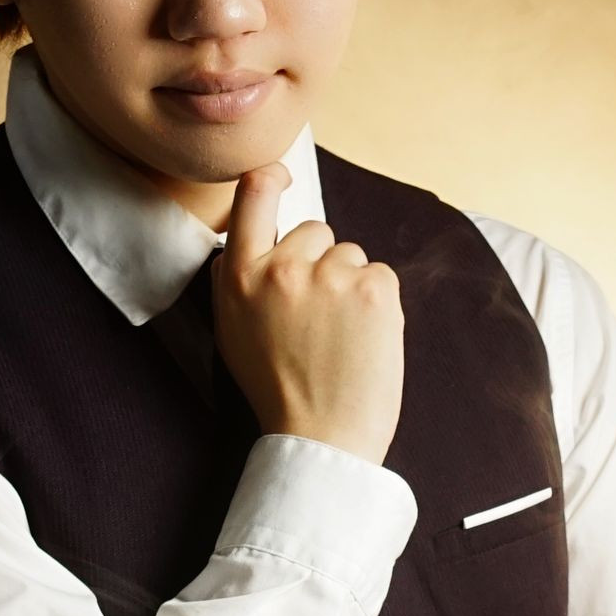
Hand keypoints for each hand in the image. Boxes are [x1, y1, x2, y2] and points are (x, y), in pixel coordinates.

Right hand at [213, 162, 403, 463]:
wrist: (321, 438)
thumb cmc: (278, 391)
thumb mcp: (233, 331)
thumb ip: (239, 280)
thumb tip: (253, 238)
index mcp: (239, 275)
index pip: (253, 195)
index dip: (272, 178)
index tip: (282, 176)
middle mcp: (282, 268)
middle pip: (316, 229)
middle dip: (322, 261)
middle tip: (320, 317)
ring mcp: (330, 277)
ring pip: (352, 255)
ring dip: (352, 286)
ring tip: (342, 336)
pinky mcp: (374, 290)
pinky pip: (382, 275)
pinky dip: (380, 303)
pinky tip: (365, 338)